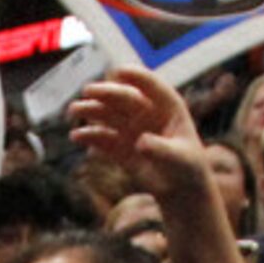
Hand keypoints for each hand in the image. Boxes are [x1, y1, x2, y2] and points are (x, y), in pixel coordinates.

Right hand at [67, 69, 208, 204]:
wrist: (181, 190)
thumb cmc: (188, 169)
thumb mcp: (179, 158)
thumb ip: (161, 149)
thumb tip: (140, 142)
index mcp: (168, 107)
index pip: (151, 86)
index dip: (135, 77)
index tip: (118, 72)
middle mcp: (147, 114)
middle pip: (123, 97)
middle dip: (106, 93)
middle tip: (88, 91)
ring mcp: (132, 129)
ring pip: (109, 115)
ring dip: (92, 110)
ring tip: (75, 109)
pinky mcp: (121, 147)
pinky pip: (103, 139)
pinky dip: (90, 137)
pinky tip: (77, 136)